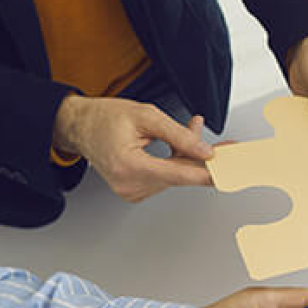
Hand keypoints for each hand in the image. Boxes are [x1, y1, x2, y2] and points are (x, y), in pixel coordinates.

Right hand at [52, 95, 214, 201]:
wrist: (79, 125)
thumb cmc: (105, 117)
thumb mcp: (146, 116)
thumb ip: (179, 135)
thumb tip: (205, 152)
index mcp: (128, 166)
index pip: (177, 174)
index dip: (206, 172)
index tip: (228, 173)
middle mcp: (129, 184)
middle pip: (179, 175)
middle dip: (200, 157)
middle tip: (224, 145)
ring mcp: (131, 191)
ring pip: (174, 176)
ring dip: (186, 156)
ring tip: (189, 131)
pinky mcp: (134, 190)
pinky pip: (165, 178)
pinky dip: (175, 162)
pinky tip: (176, 147)